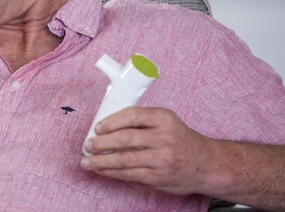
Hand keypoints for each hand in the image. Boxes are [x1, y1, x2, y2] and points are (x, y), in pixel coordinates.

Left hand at [80, 107, 214, 194]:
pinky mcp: (159, 176)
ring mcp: (162, 158)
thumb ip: (141, 122)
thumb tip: (106, 127)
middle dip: (102, 143)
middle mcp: (164, 137)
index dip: (111, 122)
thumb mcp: (165, 122)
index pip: (132, 116)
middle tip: (88, 145)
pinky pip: (130, 174)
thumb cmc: (179, 140)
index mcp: (163, 118)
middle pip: (126, 139)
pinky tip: (102, 170)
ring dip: (101, 161)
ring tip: (87, 161)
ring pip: (124, 159)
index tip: (97, 128)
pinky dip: (112, 172)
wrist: (205, 164)